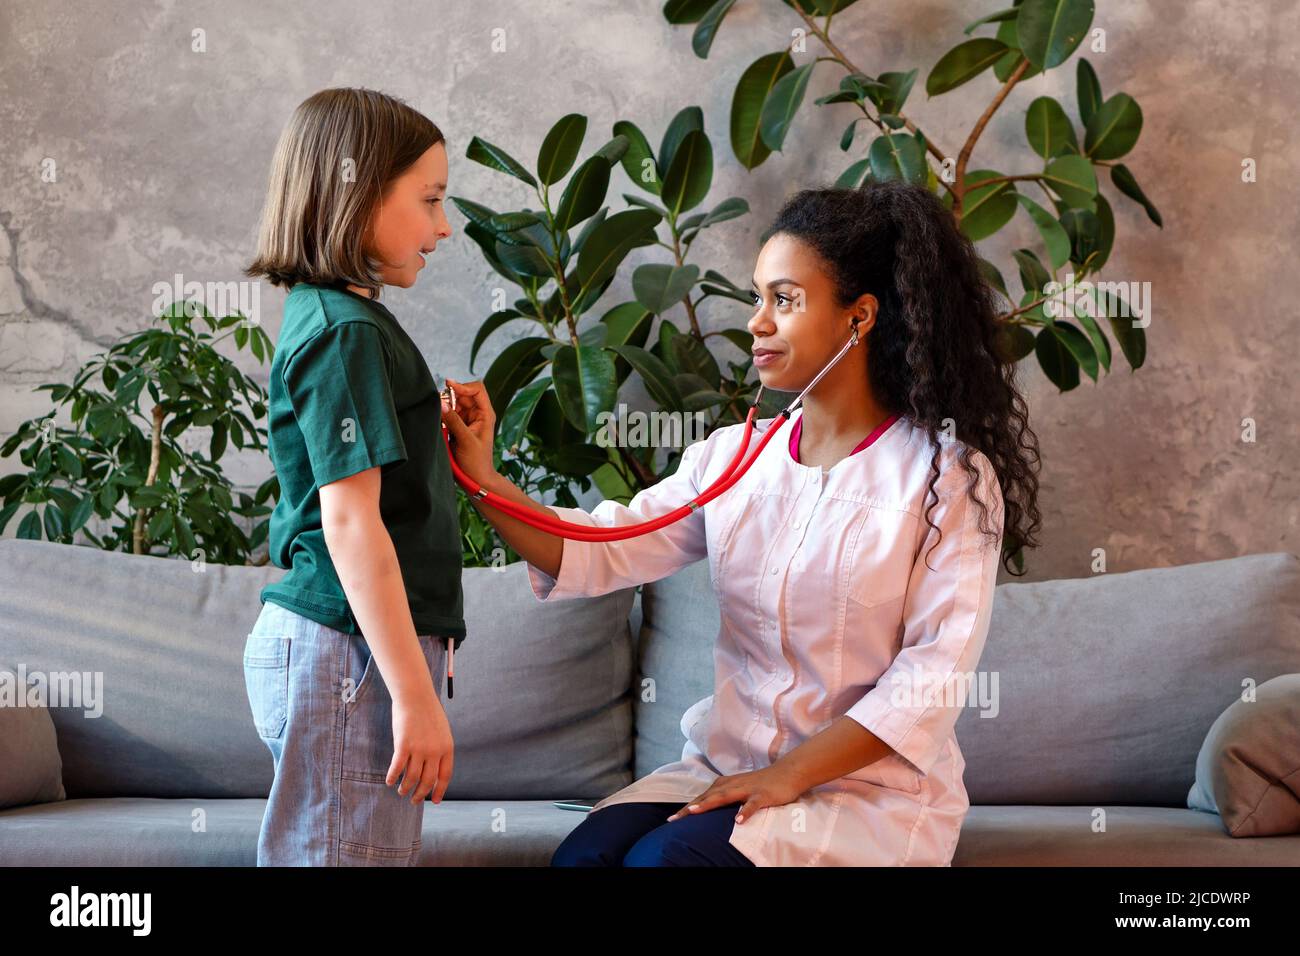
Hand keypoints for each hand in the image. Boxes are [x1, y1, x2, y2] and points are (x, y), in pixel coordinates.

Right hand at [388, 691, 454, 804]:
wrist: (416, 696)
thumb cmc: (428, 712)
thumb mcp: (441, 731)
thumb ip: (440, 749)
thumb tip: (433, 769)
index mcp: (447, 748)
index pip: (445, 776)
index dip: (439, 790)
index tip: (434, 801)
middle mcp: (434, 751)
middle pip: (428, 780)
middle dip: (420, 794)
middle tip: (414, 801)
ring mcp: (419, 748)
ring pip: (412, 777)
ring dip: (406, 788)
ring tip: (401, 791)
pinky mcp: (403, 745)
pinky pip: (397, 767)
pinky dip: (393, 777)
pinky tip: (390, 782)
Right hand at [440, 378, 495, 484]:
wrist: (476, 478)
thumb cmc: (477, 461)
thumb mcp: (465, 440)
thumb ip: (453, 421)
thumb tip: (441, 404)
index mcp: (486, 414)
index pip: (477, 389)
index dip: (463, 386)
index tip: (448, 386)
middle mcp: (477, 414)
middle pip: (463, 394)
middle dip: (450, 396)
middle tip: (438, 405)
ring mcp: (467, 419)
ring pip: (453, 403)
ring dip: (445, 406)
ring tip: (440, 418)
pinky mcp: (458, 426)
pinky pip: (448, 414)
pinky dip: (442, 415)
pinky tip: (439, 423)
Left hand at [666, 765, 806, 823]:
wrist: (788, 772)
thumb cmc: (761, 783)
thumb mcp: (739, 789)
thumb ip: (724, 796)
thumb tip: (707, 808)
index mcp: (726, 784)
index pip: (703, 797)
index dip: (687, 808)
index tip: (671, 820)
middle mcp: (733, 785)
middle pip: (708, 797)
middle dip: (690, 808)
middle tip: (674, 820)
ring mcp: (748, 789)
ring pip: (725, 796)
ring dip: (709, 803)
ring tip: (694, 812)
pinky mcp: (763, 795)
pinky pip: (753, 804)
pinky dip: (745, 811)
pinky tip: (738, 820)